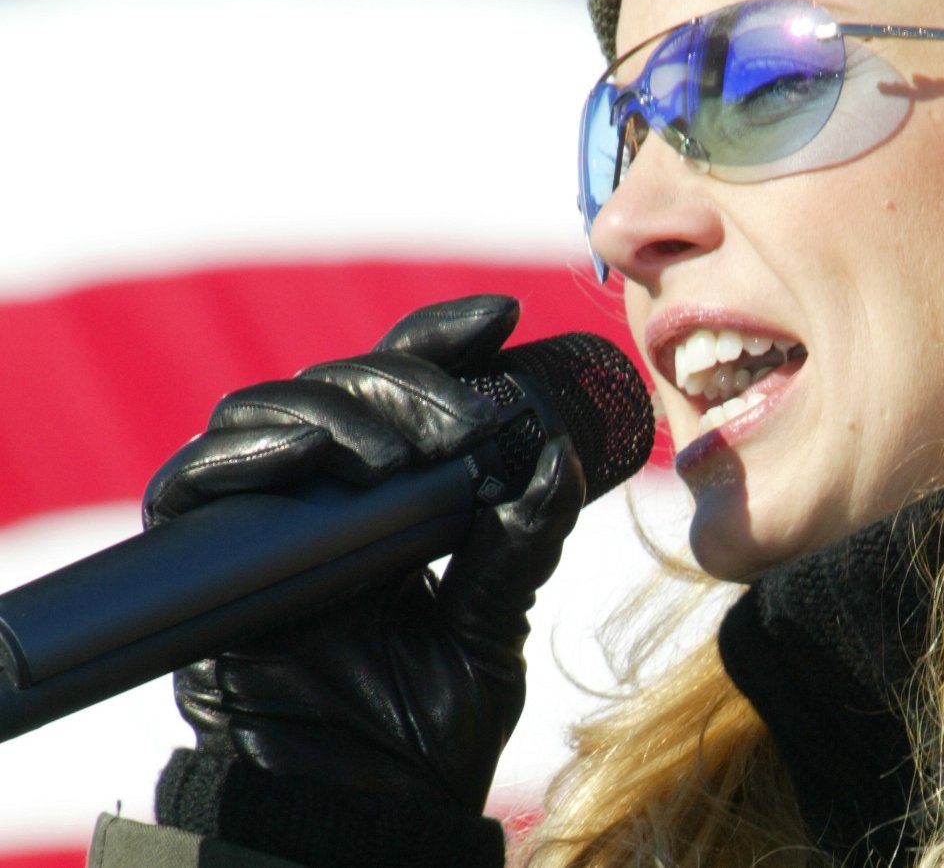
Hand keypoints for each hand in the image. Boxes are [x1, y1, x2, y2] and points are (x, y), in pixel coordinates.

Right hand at [143, 295, 584, 814]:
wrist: (365, 813)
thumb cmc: (425, 727)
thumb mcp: (492, 624)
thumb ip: (520, 543)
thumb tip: (562, 458)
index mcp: (391, 497)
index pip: (406, 389)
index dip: (445, 342)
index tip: (505, 316)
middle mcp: (322, 494)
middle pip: (344, 387)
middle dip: (407, 384)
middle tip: (463, 421)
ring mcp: (262, 521)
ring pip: (271, 414)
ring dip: (335, 409)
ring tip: (393, 451)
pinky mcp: (205, 563)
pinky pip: (194, 482)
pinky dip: (244, 454)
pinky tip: (307, 454)